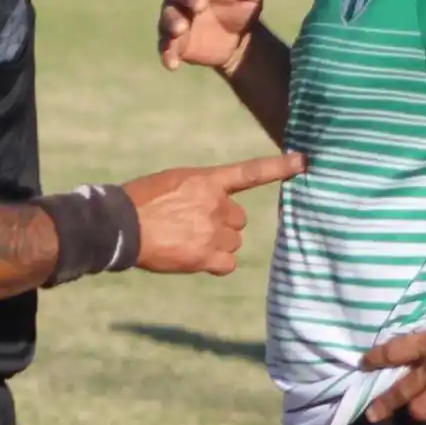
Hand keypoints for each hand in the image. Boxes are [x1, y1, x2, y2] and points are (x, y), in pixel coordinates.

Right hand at [124, 152, 304, 275]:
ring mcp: (212, 231)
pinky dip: (216, 263)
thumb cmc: (142, 201)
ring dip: (217, 242)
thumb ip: (200, 192)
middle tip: (193, 224)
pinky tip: (195, 257)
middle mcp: (215, 204)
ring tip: (186, 240)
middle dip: (222, 222)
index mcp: (207, 180)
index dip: (280, 167)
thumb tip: (214, 211)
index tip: (304, 161)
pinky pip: (227, 263)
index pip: (251, 172)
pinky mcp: (205, 256)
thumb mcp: (175, 182)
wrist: (121, 225)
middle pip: (239, 219)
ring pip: (233, 241)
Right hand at [158, 0, 267, 73]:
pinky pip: (165, 46)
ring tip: (181, 29)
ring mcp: (174, 17)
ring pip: (168, 16)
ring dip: (172, 22)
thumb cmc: (240, 6)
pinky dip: (167, 53)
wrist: (236, 37)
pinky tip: (173, 64)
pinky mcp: (173, 40)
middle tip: (200, 6)